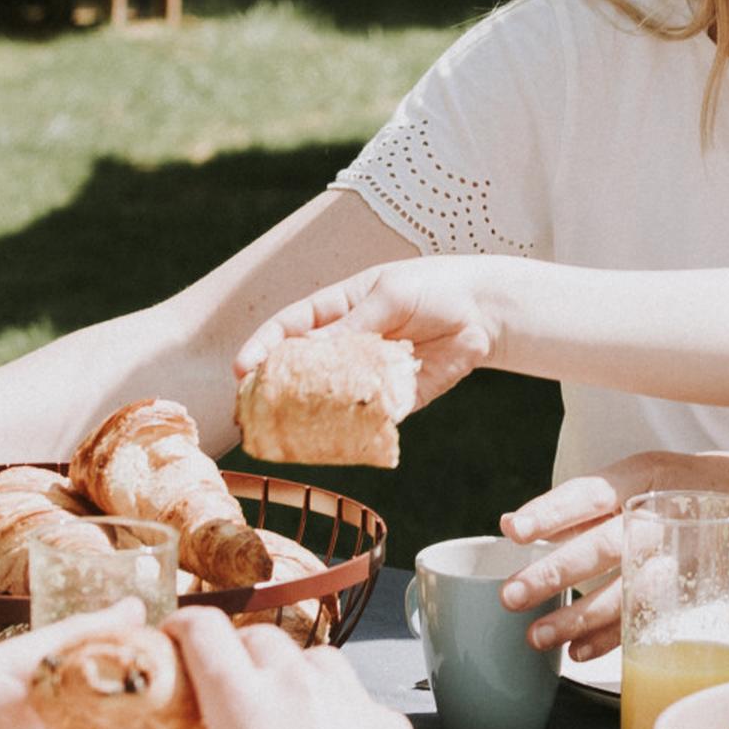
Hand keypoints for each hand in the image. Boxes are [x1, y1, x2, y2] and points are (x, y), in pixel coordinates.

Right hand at [128, 609, 421, 728]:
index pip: (205, 629)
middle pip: (259, 639)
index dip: (186, 626)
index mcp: (242, 696)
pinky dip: (340, 712)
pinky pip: (357, 699)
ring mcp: (348, 696)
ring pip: (315, 659)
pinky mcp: (385, 719)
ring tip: (285, 717)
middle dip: (239, 654)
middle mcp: (297, 682)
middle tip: (232, 690)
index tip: (181, 637)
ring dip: (295, 675)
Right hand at [235, 262, 503, 408]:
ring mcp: (366, 375)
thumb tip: (316, 348)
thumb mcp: (391, 295)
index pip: (289, 328)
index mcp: (336, 310)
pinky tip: (337, 440)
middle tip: (253, 409)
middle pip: (301, 370)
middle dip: (275, 389)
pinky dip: (351, 430)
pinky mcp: (393, 400)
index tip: (244, 367)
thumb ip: (356, 323)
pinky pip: (366, 419)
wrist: (485, 312)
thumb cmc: (434, 289)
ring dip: (309, 416)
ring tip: (287, 432)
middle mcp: (345, 346)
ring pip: (328, 400)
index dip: (263, 347)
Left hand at [496, 457, 728, 658]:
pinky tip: (581, 652)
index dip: (553, 512)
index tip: (515, 531)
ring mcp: (687, 553)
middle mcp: (666, 512)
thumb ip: (585, 505)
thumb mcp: (644, 479)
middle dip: (557, 572)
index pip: (593, 492)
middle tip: (511, 596)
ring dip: (581, 617)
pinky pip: (652, 616)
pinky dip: (615, 638)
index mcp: (646, 476)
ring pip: (628, 590)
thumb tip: (512, 528)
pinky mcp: (699, 587)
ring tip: (537, 637)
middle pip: (607, 545)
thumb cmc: (687, 488)